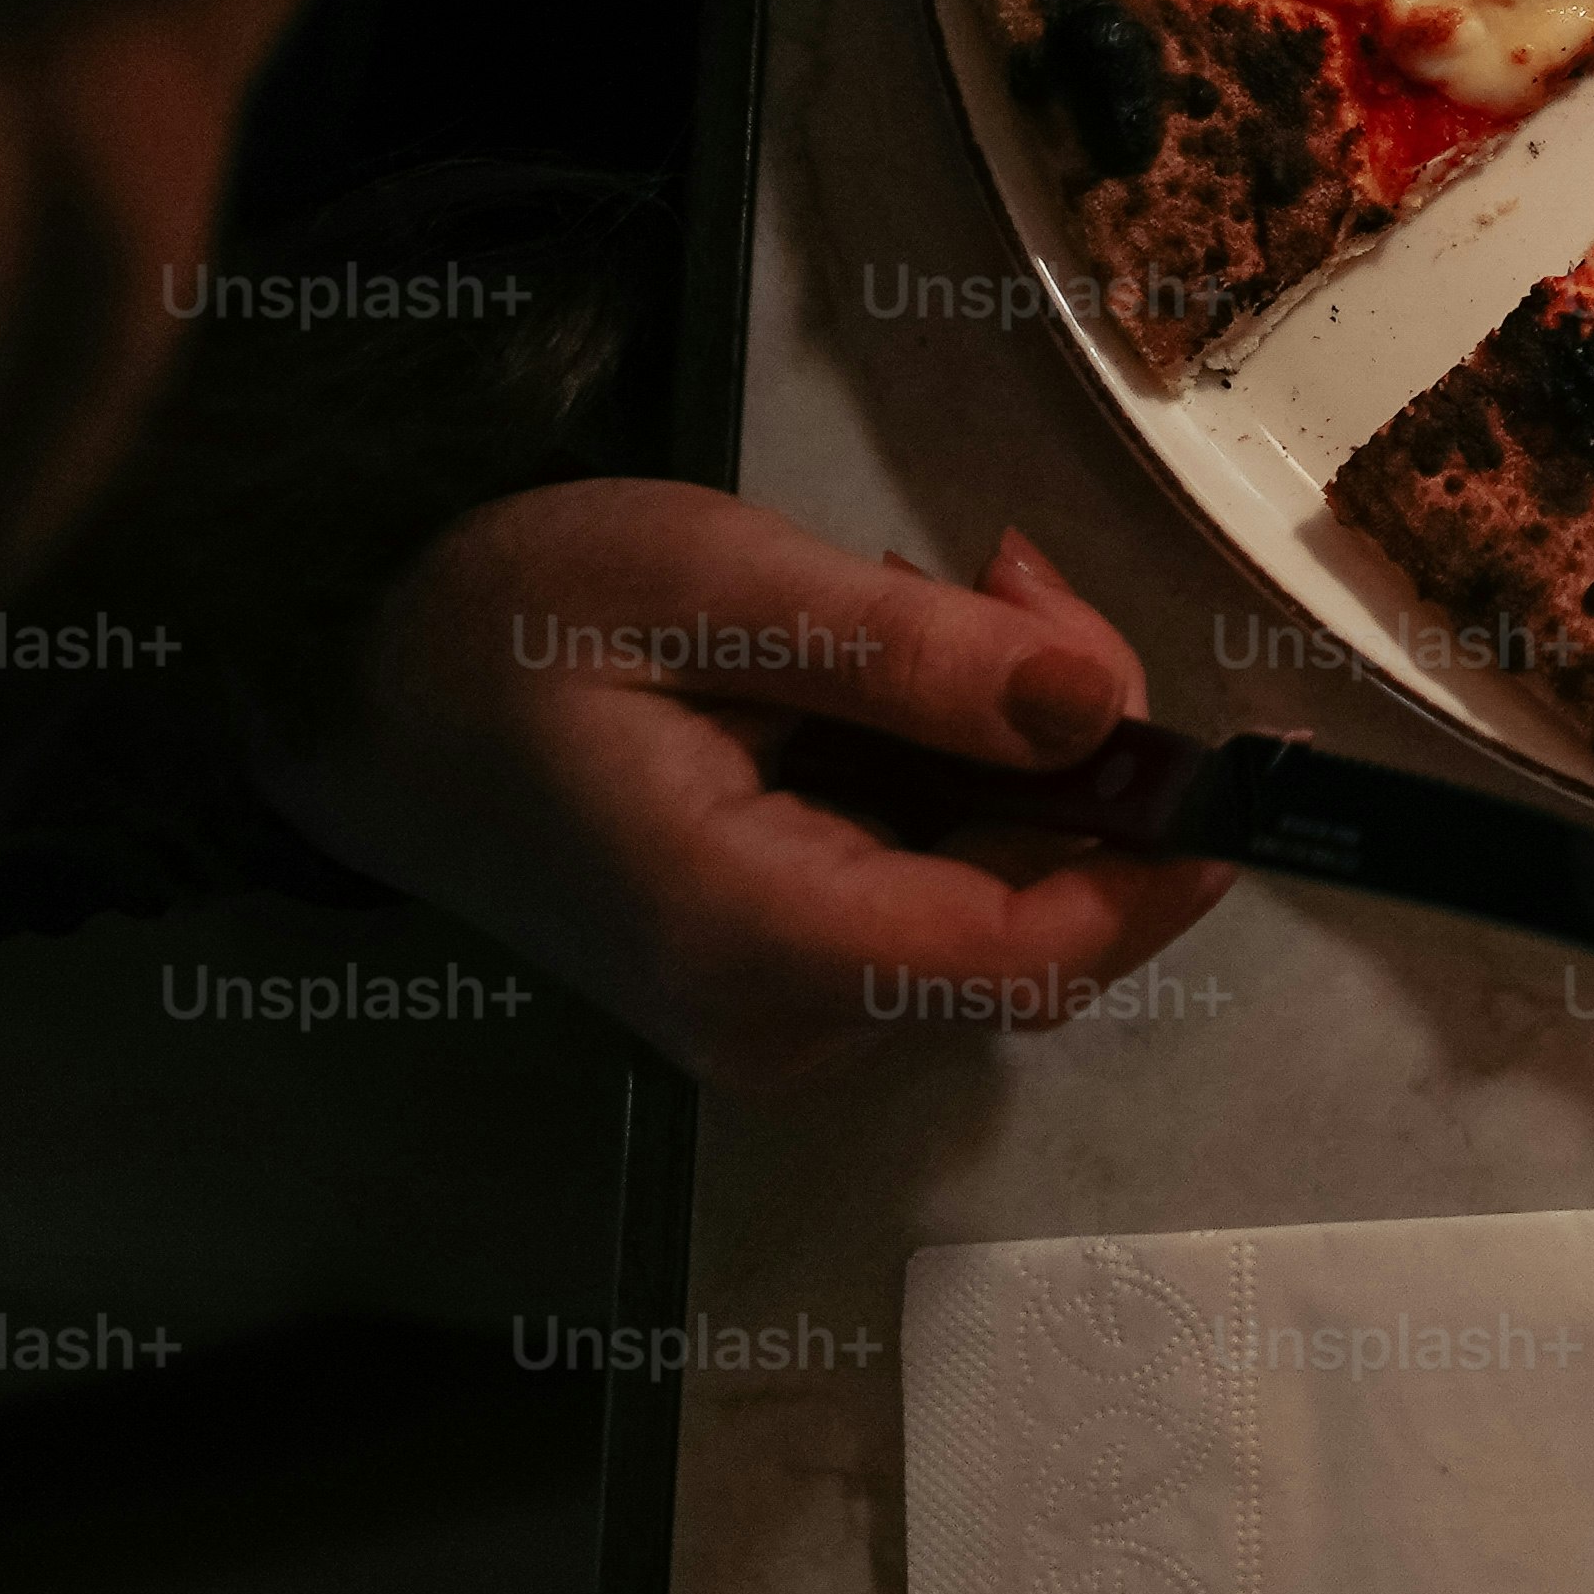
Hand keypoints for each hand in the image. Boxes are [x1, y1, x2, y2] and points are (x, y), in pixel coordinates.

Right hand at [250, 483, 1234, 1092]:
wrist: (356, 688)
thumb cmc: (510, 624)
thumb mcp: (714, 583)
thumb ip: (911, 655)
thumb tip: (1099, 702)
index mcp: (752, 938)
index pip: (1029, 957)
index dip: (1159, 862)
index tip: (1236, 742)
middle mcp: (774, 1016)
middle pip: (1033, 921)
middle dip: (1079, 750)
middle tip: (1005, 577)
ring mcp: (775, 1008)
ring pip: (996, 896)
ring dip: (1017, 744)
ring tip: (937, 595)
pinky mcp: (777, 970)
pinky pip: (934, 886)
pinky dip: (960, 772)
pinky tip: (895, 661)